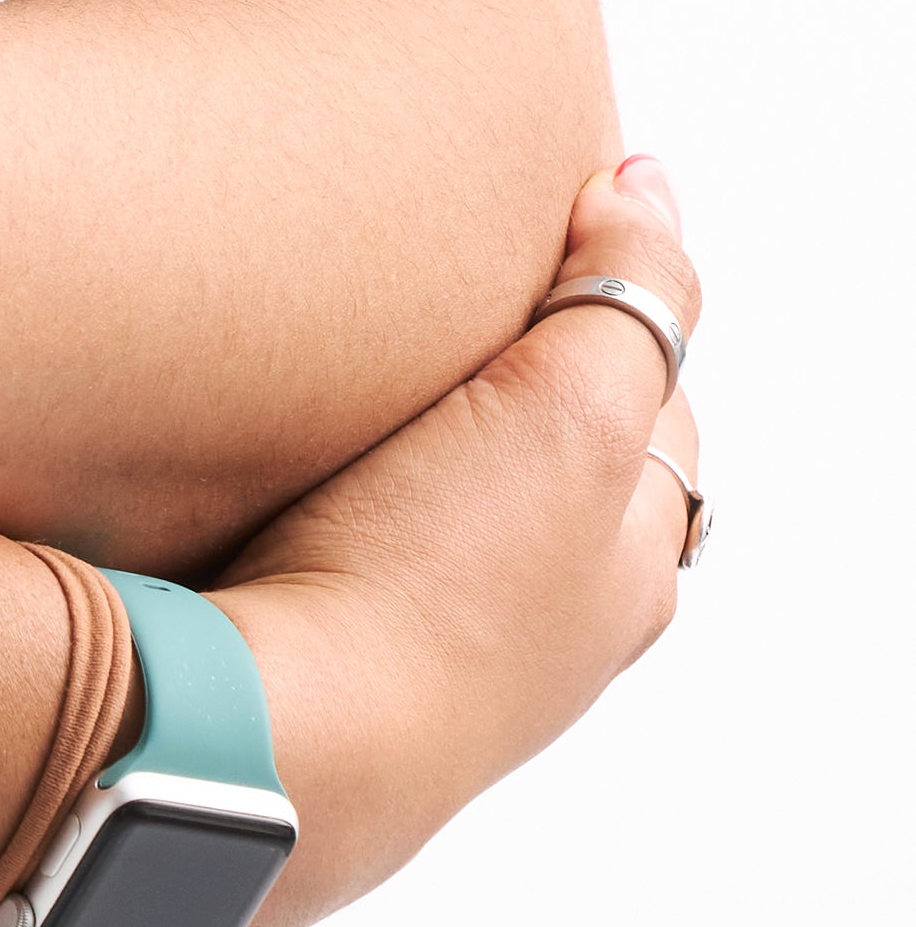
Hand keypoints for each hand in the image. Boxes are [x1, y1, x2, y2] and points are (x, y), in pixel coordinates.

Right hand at [219, 156, 704, 926]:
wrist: (277, 736)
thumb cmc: (431, 591)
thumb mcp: (576, 413)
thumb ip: (630, 295)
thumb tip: (647, 190)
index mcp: (632, 562)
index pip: (649, 394)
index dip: (608, 293)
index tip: (545, 214)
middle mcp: (549, 615)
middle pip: (551, 450)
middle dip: (513, 363)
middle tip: (440, 273)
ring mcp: (436, 641)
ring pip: (449, 498)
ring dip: (415, 430)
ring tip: (349, 352)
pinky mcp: (329, 646)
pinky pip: (352, 533)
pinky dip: (337, 482)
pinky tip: (280, 452)